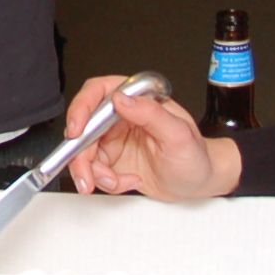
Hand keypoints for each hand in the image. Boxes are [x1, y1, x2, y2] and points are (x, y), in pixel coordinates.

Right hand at [58, 73, 239, 200]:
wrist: (198, 182)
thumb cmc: (195, 156)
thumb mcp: (179, 135)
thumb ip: (151, 114)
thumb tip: (123, 100)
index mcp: (137, 101)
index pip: (99, 92)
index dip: (82, 108)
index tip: (77, 131)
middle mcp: (121, 117)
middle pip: (84, 127)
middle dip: (81, 154)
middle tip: (87, 174)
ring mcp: (114, 140)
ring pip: (84, 152)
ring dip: (94, 172)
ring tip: (116, 181)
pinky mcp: (112, 161)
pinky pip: (95, 171)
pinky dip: (107, 181)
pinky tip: (129, 181)